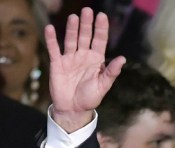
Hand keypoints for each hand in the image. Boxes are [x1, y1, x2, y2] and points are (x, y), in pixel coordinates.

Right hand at [44, 8, 124, 131]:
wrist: (73, 109)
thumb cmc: (90, 98)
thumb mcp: (103, 85)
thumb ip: (111, 72)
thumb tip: (123, 59)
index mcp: (96, 60)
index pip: (100, 41)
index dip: (101, 29)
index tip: (102, 16)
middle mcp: (83, 56)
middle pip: (85, 36)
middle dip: (87, 24)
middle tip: (87, 10)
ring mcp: (70, 59)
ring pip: (71, 40)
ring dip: (72, 29)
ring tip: (74, 17)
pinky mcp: (58, 64)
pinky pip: (54, 49)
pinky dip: (52, 39)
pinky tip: (50, 28)